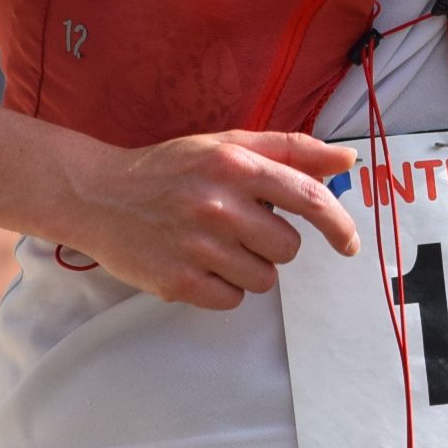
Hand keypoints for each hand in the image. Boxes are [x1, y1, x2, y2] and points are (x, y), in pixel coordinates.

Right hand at [53, 130, 364, 309]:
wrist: (98, 196)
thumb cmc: (169, 169)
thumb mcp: (226, 146)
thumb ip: (290, 151)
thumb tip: (347, 161)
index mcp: (235, 165)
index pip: (308, 198)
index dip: (338, 224)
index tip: (349, 244)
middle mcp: (218, 204)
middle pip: (288, 248)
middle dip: (272, 243)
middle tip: (238, 228)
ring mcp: (197, 246)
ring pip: (263, 279)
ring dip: (248, 268)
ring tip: (214, 245)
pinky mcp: (179, 282)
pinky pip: (232, 300)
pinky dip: (223, 288)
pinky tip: (198, 264)